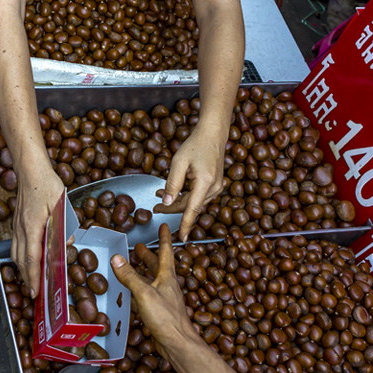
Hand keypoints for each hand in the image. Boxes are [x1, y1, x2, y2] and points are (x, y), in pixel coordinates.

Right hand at [11, 165, 64, 298]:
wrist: (31, 170)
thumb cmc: (46, 184)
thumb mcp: (61, 203)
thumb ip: (64, 224)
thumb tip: (67, 242)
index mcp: (32, 226)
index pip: (31, 257)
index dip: (33, 276)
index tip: (36, 290)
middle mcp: (21, 228)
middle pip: (21, 260)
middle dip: (27, 278)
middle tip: (34, 293)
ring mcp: (17, 226)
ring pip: (16, 254)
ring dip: (23, 269)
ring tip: (31, 280)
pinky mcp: (17, 222)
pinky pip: (16, 245)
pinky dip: (20, 257)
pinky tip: (28, 259)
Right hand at [111, 223, 193, 363]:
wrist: (178, 344)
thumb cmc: (166, 317)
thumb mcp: (144, 293)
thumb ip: (130, 276)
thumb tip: (117, 258)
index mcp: (167, 277)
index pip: (166, 252)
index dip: (164, 238)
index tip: (164, 225)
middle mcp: (167, 285)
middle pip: (157, 265)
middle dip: (148, 255)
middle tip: (140, 246)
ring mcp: (164, 299)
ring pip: (152, 280)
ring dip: (143, 271)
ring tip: (133, 266)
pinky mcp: (159, 312)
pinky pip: (147, 295)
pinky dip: (139, 289)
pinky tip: (132, 293)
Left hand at [153, 126, 225, 240]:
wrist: (213, 134)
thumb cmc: (195, 144)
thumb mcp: (179, 162)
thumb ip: (172, 183)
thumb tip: (167, 202)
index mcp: (205, 183)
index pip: (193, 210)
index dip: (186, 225)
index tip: (181, 238)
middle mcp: (214, 188)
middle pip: (191, 206)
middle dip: (172, 208)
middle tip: (155, 207)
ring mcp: (217, 187)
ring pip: (194, 202)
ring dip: (178, 201)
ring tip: (160, 195)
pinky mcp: (216, 185)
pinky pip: (199, 196)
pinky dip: (186, 196)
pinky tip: (174, 192)